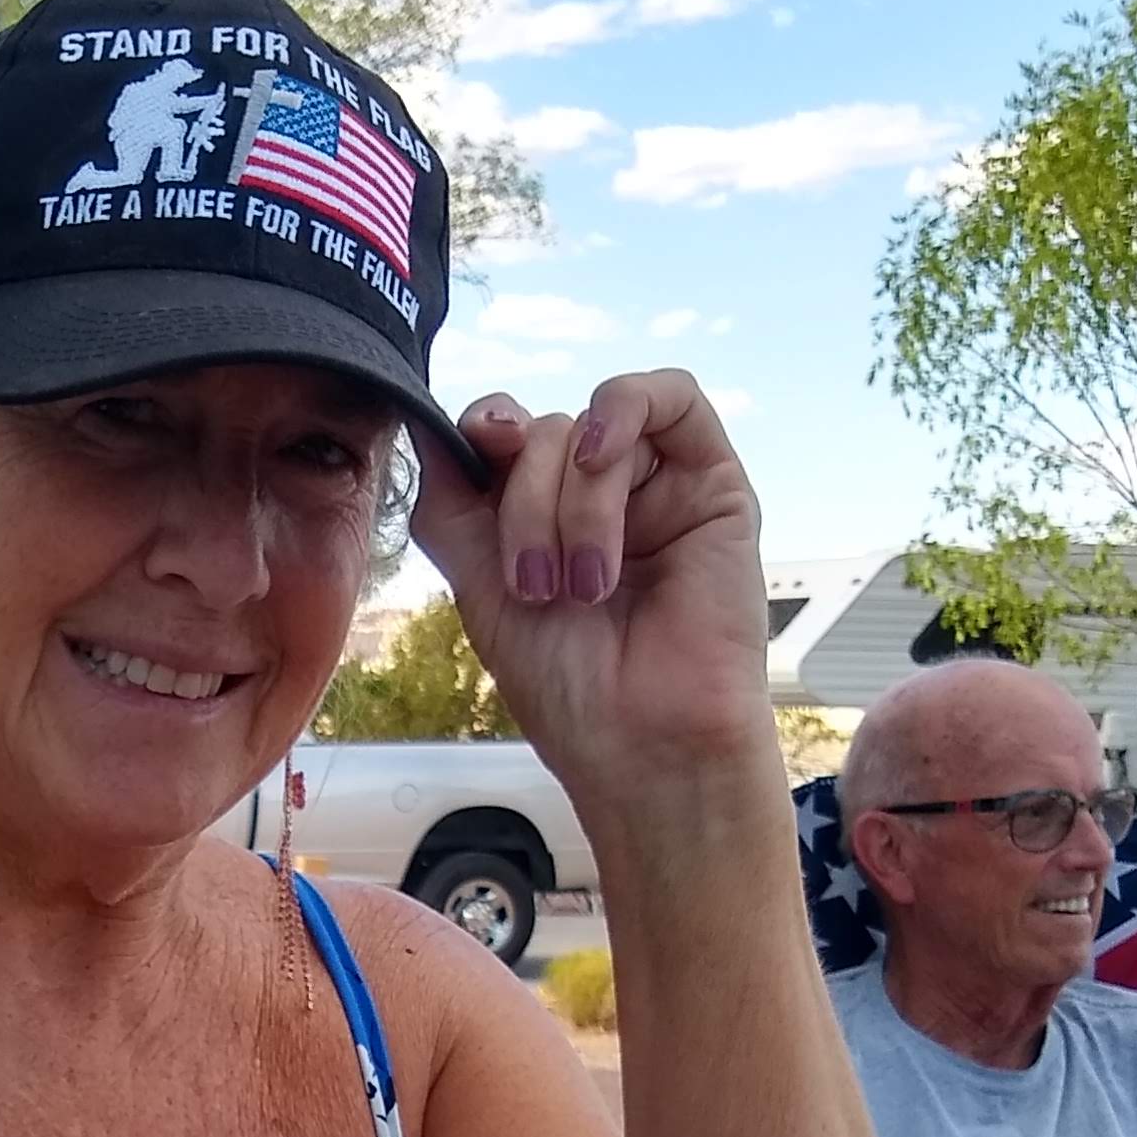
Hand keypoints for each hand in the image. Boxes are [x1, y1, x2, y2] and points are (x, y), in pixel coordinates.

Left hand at [410, 375, 771, 808]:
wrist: (640, 741)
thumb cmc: (568, 686)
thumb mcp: (479, 586)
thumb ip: (450, 504)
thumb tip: (422, 420)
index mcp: (544, 516)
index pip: (505, 436)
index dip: (481, 433)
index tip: (472, 459)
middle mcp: (601, 496)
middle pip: (542, 433)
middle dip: (523, 506)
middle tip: (536, 586)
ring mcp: (659, 485)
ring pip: (591, 425)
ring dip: (571, 501)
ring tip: (583, 584)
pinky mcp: (714, 482)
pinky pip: (672, 395)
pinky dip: (622, 411)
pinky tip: (602, 458)